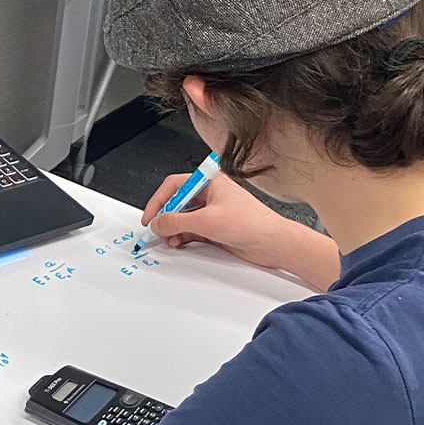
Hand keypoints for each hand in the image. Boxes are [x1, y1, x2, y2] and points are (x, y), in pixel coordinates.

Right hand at [142, 171, 339, 290]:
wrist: (273, 243)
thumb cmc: (252, 223)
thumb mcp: (206, 221)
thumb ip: (176, 221)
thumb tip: (158, 223)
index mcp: (210, 182)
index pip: (174, 185)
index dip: (158, 201)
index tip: (150, 217)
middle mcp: (211, 195)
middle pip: (177, 202)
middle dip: (166, 217)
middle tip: (158, 230)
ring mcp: (213, 212)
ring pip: (183, 218)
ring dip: (174, 229)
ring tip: (170, 239)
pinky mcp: (216, 228)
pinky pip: (192, 230)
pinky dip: (183, 236)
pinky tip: (180, 242)